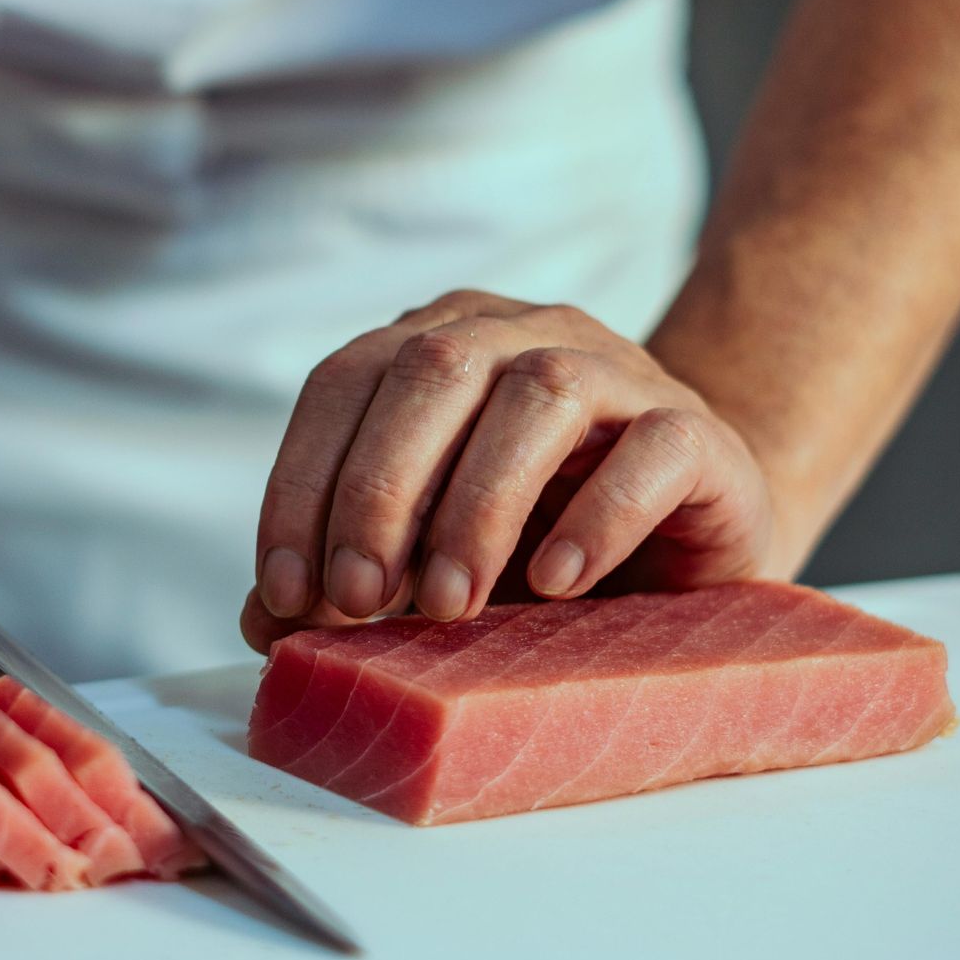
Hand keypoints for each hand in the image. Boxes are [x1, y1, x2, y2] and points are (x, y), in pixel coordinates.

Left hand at [243, 291, 776, 651]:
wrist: (693, 533)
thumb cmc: (541, 538)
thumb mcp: (432, 556)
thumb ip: (350, 576)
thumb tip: (263, 624)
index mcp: (439, 344)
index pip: (345, 381)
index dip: (302, 483)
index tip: (286, 593)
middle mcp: (520, 335)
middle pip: (434, 369)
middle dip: (380, 490)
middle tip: (360, 602)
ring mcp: (616, 371)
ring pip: (539, 395)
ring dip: (478, 504)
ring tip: (450, 604)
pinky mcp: (696, 431)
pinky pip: (652, 448)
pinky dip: (597, 515)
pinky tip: (555, 583)